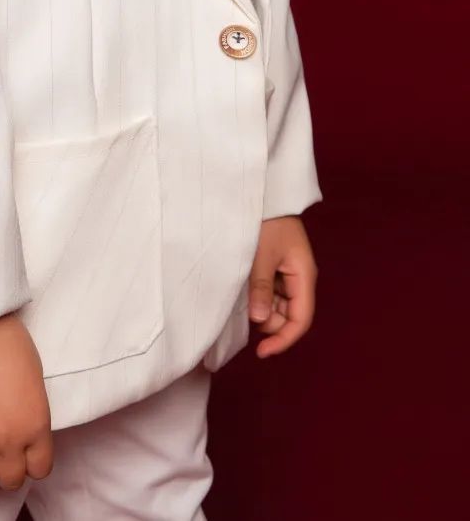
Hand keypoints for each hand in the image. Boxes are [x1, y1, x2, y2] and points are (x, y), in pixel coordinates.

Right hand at [0, 311, 52, 490]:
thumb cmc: (6, 339)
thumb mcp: (34, 377)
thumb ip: (30, 411)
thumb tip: (20, 426)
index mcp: (36, 424)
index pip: (40, 469)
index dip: (29, 462)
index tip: (20, 452)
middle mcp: (9, 438)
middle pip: (9, 480)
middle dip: (4, 468)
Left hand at [248, 214, 317, 357]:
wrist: (266, 192)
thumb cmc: (266, 220)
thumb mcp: (261, 254)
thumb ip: (261, 288)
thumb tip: (259, 321)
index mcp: (303, 276)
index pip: (301, 320)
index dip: (283, 340)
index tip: (261, 352)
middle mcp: (299, 278)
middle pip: (289, 316)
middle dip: (269, 322)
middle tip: (245, 309)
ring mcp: (287, 273)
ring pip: (278, 306)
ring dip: (262, 308)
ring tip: (242, 293)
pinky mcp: (275, 267)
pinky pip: (270, 292)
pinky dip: (258, 296)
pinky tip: (244, 288)